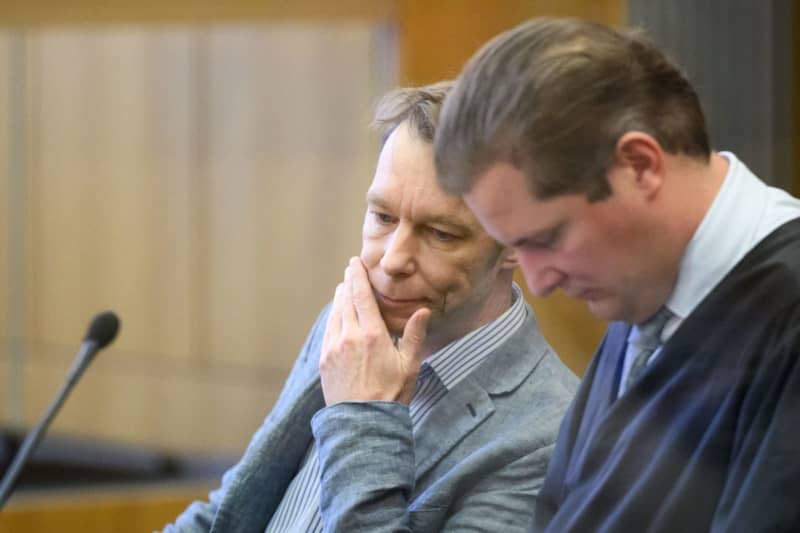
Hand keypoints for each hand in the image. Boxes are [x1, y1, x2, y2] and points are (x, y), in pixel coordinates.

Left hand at [320, 257, 430, 404]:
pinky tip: (338, 314)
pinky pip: (328, 329)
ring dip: (339, 297)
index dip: (357, 276)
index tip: (355, 262)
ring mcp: (334, 347)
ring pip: (335, 312)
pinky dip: (333, 316)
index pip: (362, 296)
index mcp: (372, 335)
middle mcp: (349, 336)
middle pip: (345, 299)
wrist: (362, 423)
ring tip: (344, 288)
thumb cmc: (391, 395)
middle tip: (350, 270)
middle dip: (348, 282)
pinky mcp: (325, 359)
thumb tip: (423, 311)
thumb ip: (414, 335)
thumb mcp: (409, 366)